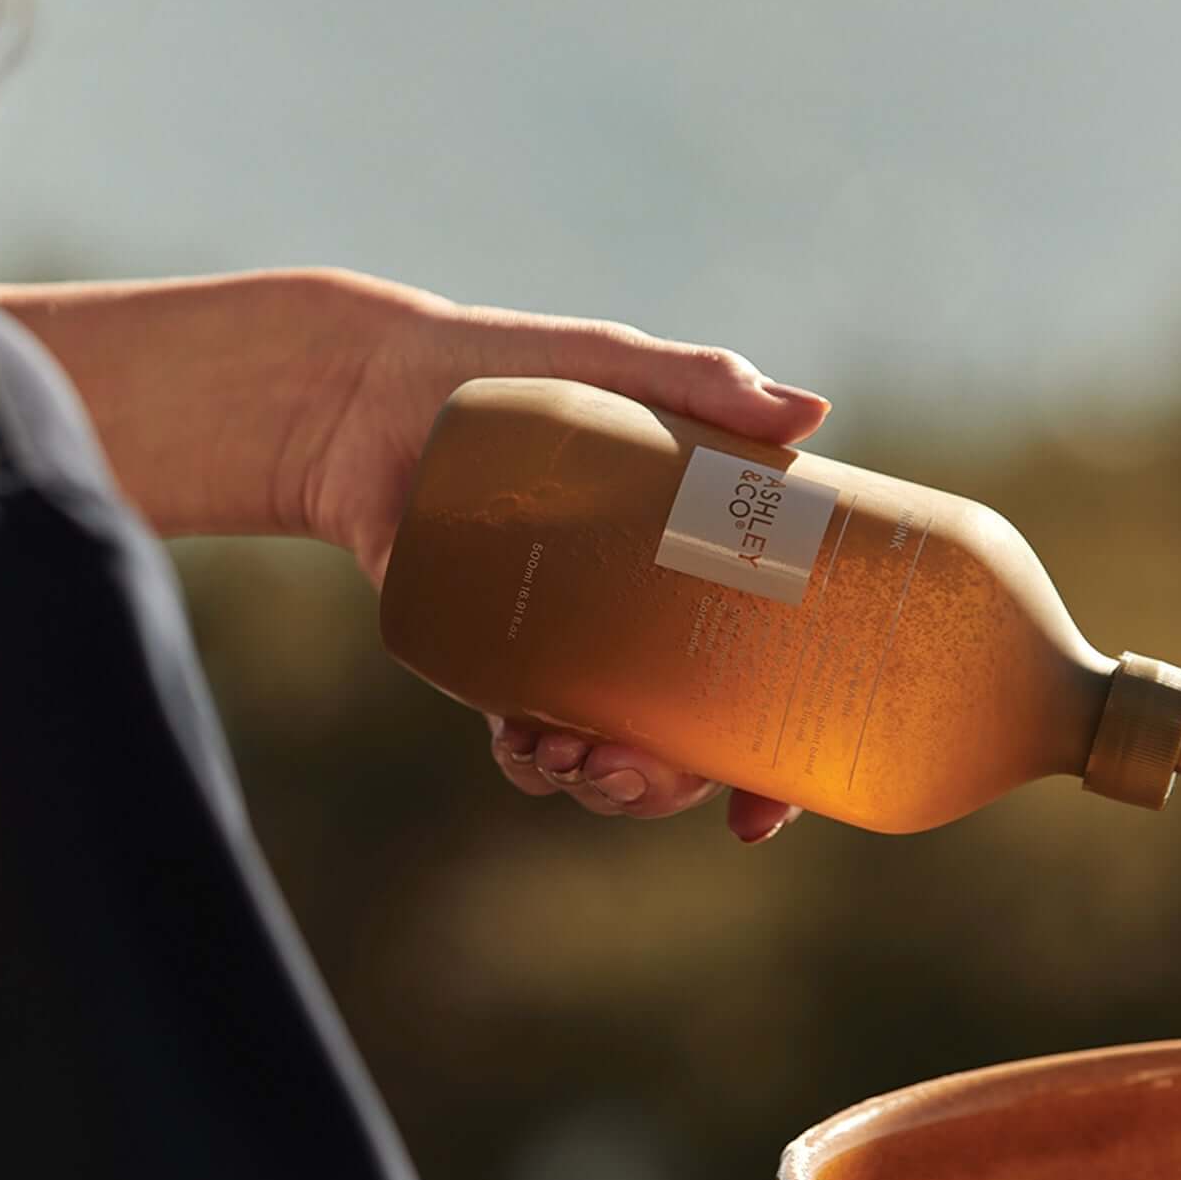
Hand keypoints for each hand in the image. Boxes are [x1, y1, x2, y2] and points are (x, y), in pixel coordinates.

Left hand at [0, 269, 831, 840]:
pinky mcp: (497, 664)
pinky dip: (529, 761)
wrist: (370, 398)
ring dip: (602, 783)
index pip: (771, 678)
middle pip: (694, 747)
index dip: (782, 761)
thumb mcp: (611, 367)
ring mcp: (576, 652)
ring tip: (566, 754)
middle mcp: (650, 624)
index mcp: (704, 565)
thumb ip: (702, 385)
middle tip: (626, 763)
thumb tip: (809, 416)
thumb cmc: (509, 369)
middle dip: (671, 786)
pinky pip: (526, 746)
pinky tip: (520, 741)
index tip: (764, 812)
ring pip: (612, 762)